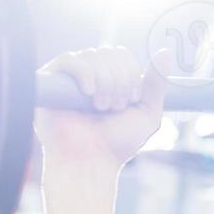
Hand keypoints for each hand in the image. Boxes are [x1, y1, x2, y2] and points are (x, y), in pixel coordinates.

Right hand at [35, 47, 169, 170]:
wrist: (91, 161)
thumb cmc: (116, 143)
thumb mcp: (147, 112)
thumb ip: (156, 83)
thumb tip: (165, 52)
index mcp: (108, 80)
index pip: (121, 54)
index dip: (130, 73)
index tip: (130, 100)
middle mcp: (88, 76)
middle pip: (108, 52)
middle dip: (119, 80)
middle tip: (114, 107)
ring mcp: (67, 79)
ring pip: (92, 55)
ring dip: (104, 82)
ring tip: (100, 107)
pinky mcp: (49, 83)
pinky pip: (68, 59)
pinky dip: (84, 73)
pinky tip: (89, 92)